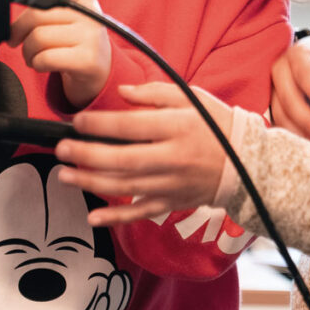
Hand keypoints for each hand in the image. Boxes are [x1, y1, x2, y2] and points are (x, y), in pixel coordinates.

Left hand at [7, 0, 110, 107]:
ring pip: (38, 38)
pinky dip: (36, 64)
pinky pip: (45, 58)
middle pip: (36, 15)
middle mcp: (90, 14)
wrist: (102, 72)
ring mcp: (90, 37)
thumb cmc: (77, 43)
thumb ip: (50, 0)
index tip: (15, 2)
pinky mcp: (86, 60)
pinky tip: (43, 65)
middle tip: (17, 41)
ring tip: (33, 56)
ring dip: (27, 52)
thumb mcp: (71, 17)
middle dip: (18, 31)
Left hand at [55, 81, 232, 224]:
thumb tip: (122, 93)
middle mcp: (172, 158)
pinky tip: (93, 217)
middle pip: (121, 160)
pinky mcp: (173, 202)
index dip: (99, 124)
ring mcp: (171, 184)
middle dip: (86, 155)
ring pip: (125, 187)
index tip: (76, 121)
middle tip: (61, 150)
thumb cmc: (216, 125)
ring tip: (65, 175)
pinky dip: (116, 217)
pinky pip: (140, 212)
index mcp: (176, 128)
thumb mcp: (191, 98)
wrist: (249, 163)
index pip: (129, 127)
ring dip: (91, 182)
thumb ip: (154, 94)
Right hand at [269, 36, 309, 148]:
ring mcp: (273, 89)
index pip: (304, 73)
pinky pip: (280, 123)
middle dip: (307, 121)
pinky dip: (295, 136)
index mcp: (298, 55)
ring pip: (280, 114)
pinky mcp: (273, 105)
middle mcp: (279, 70)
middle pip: (288, 98)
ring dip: (300, 133)